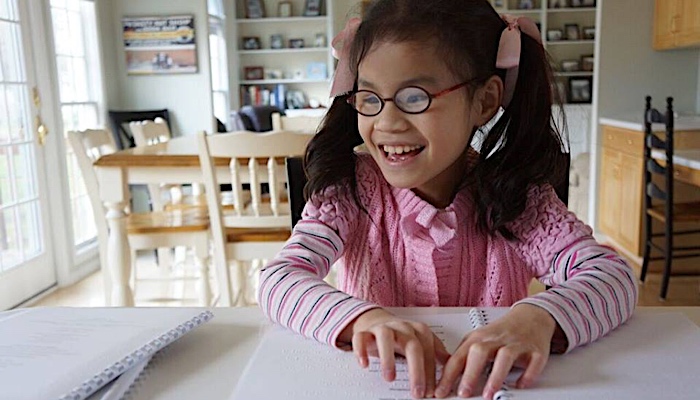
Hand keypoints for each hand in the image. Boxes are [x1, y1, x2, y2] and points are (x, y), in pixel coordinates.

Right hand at [339, 308, 450, 398]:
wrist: (377, 322)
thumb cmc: (401, 337)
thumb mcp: (420, 342)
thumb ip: (435, 352)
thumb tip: (452, 365)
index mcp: (417, 330)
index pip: (428, 351)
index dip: (430, 372)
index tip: (431, 392)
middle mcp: (401, 327)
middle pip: (412, 345)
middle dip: (416, 370)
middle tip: (417, 392)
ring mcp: (381, 328)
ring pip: (385, 337)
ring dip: (388, 358)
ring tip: (390, 378)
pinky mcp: (364, 332)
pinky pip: (360, 338)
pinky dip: (361, 350)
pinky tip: (365, 364)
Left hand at [435, 304, 556, 398]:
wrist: (530, 316)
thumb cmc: (501, 332)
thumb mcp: (478, 339)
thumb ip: (463, 356)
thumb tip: (443, 376)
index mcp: (478, 338)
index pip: (459, 357)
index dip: (448, 375)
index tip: (441, 391)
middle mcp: (496, 339)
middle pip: (480, 352)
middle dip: (470, 374)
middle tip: (464, 393)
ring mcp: (516, 343)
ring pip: (504, 356)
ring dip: (496, 376)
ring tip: (489, 394)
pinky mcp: (536, 350)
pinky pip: (533, 361)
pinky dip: (528, 375)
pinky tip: (520, 385)